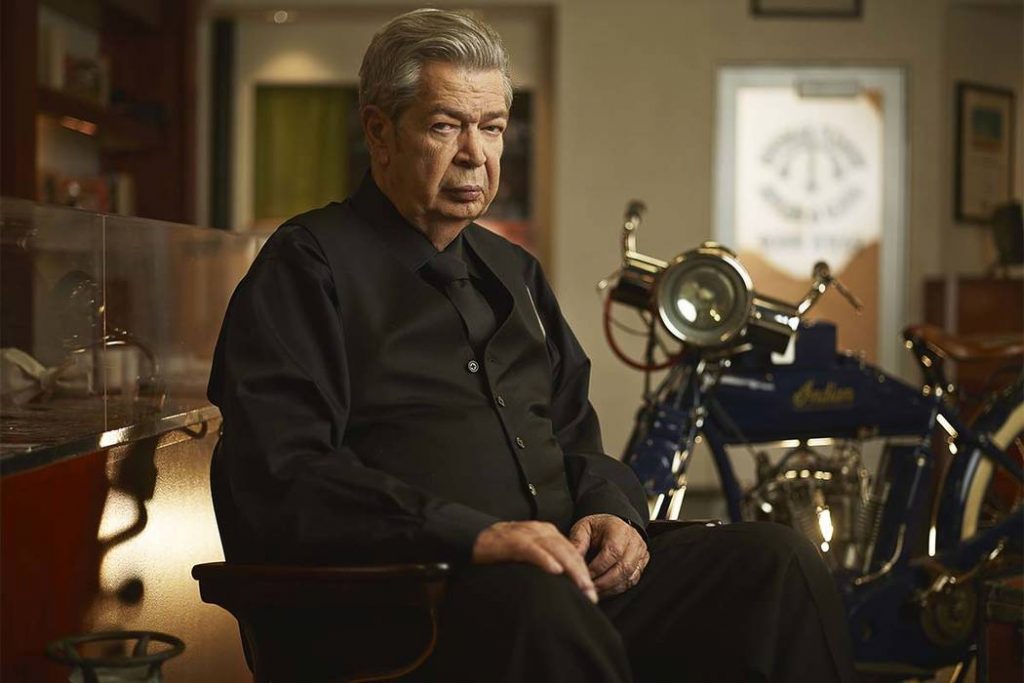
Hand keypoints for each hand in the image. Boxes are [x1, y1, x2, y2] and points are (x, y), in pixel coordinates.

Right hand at [472, 521, 597, 603]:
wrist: (473, 538)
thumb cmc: (502, 550)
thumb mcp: (528, 552)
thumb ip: (544, 560)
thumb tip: (562, 581)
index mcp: (546, 533)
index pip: (571, 552)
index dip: (583, 571)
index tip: (591, 592)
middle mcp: (540, 530)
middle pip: (568, 551)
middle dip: (582, 574)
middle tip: (591, 595)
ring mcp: (526, 534)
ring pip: (555, 550)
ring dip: (571, 569)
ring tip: (582, 586)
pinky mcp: (512, 541)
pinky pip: (532, 549)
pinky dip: (545, 559)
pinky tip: (555, 570)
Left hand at [568, 514, 648, 597]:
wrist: (613, 526)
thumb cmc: (598, 528)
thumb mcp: (584, 528)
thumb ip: (577, 543)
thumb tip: (570, 561)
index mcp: (619, 530)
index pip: (612, 552)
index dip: (598, 567)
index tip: (584, 575)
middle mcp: (634, 542)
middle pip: (623, 568)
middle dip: (604, 582)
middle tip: (588, 588)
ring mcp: (640, 554)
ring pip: (629, 577)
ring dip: (610, 588)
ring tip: (594, 591)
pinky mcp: (642, 564)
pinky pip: (632, 581)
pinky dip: (617, 588)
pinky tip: (604, 590)